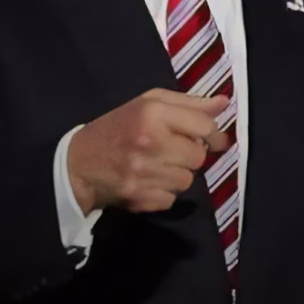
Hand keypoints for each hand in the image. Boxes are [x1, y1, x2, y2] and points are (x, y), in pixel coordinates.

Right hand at [67, 89, 229, 215]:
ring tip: (157, 166)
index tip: (215, 139)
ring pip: (187, 181)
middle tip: (173, 150)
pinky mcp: (139, 197)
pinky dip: (164, 193)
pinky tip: (148, 181)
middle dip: (190, 155)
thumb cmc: (118, 127)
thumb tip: (224, 103)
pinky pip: (172, 199)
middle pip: (198, 156)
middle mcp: (150, 142)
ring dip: (177, 175)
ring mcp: (144, 172)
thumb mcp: (148, 104)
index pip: (203, 126)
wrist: (78, 164)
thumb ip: (189, 103)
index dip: (214, 134)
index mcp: (152, 113)